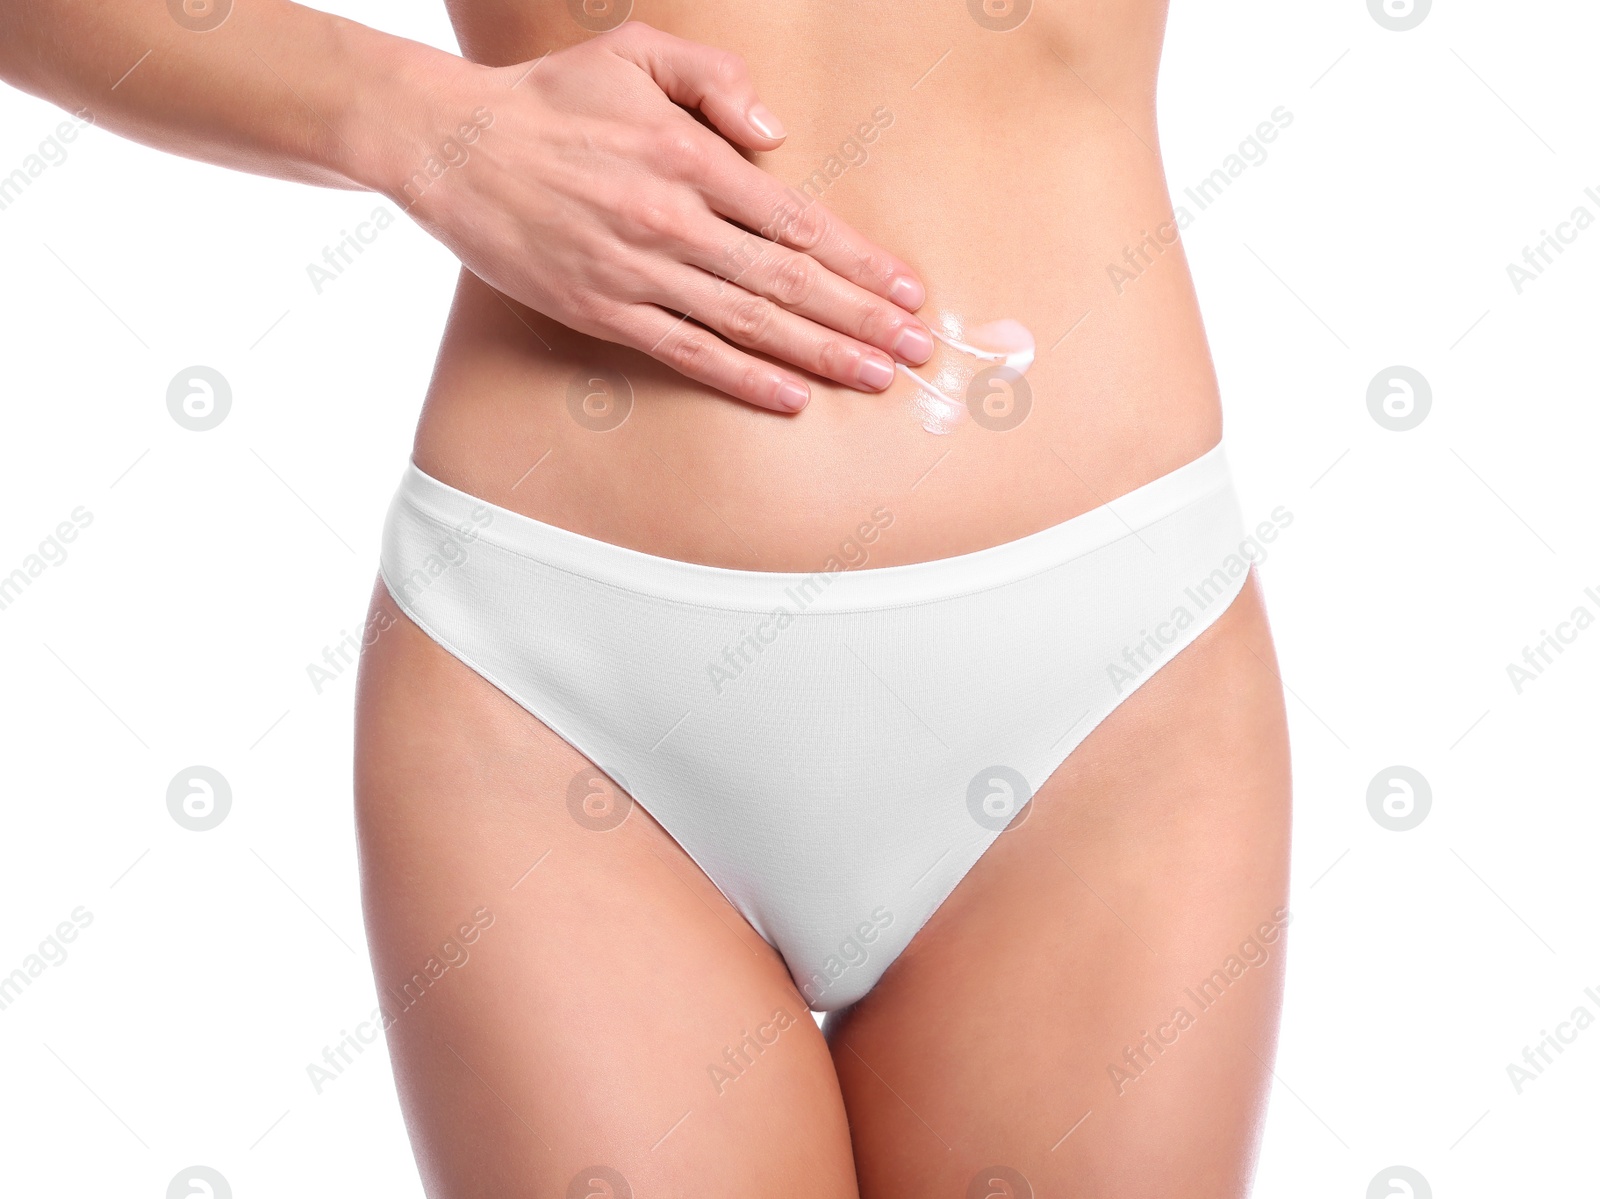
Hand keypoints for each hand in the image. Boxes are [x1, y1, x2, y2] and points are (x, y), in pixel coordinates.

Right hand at [389, 22, 933, 412]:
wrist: (452, 146)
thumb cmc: (550, 98)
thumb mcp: (635, 52)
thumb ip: (715, 79)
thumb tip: (776, 133)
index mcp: (690, 158)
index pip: (797, 220)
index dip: (858, 261)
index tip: (905, 290)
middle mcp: (674, 220)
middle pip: (789, 280)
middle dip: (861, 319)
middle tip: (916, 352)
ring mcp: (638, 272)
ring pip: (749, 322)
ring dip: (819, 354)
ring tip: (876, 379)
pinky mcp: (603, 310)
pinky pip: (687, 353)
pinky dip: (743, 378)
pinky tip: (790, 397)